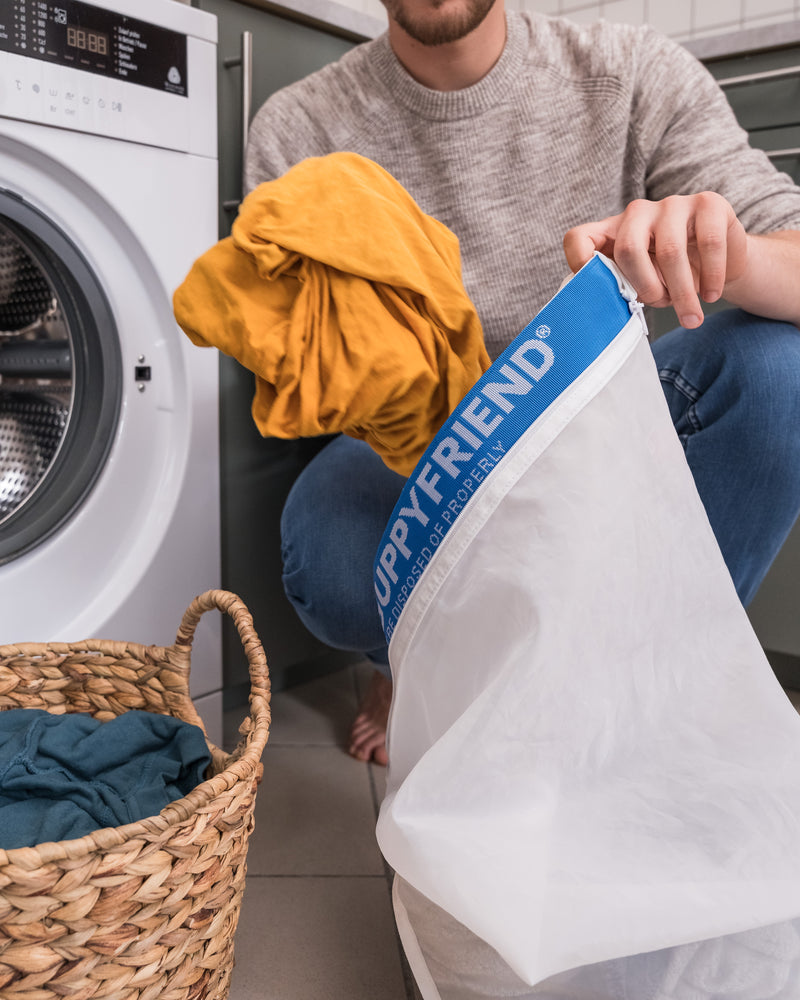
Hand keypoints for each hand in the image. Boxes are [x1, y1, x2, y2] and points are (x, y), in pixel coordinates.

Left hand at [563, 192, 748, 328]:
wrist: (721, 263)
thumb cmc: (673, 278)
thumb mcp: (643, 285)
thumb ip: (623, 289)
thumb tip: (609, 312)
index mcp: (612, 233)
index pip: (579, 238)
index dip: (580, 263)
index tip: (597, 291)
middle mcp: (637, 213)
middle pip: (629, 249)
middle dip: (646, 287)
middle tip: (662, 305)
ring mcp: (672, 204)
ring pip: (670, 251)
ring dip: (682, 292)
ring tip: (691, 316)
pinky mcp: (708, 202)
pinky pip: (708, 243)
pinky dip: (711, 277)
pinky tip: (712, 295)